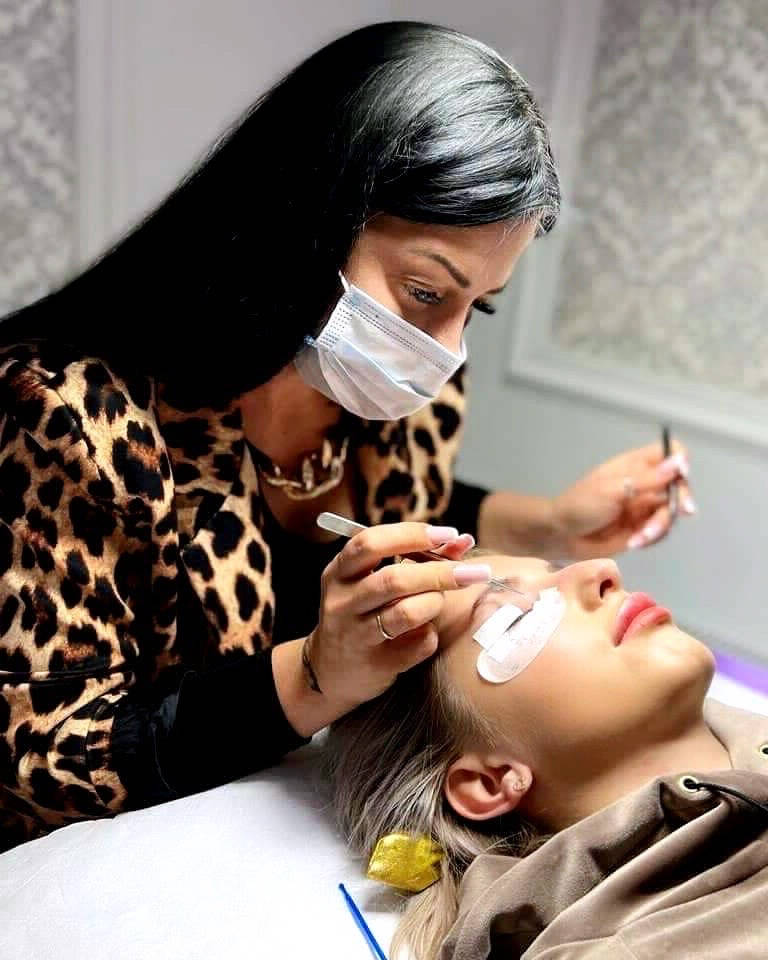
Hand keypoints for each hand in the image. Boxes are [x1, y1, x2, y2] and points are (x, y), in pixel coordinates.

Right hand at [307, 522, 488, 710]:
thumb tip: (462, 540)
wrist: (331, 670)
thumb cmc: (362, 613)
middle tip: (473, 572)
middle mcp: (342, 601)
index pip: (371, 543)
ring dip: (435, 603)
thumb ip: (416, 558)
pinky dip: (431, 635)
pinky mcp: (374, 665)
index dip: (411, 535)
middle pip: (394, 579)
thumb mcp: (373, 580)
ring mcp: (355, 635)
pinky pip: (418, 645)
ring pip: (406, 613)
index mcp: (340, 571)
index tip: (448, 534)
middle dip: (440, 572)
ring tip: (440, 601)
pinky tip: (426, 632)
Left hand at [551, 441, 693, 560]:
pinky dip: (651, 538)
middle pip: (678, 484)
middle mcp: (645, 483)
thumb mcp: (613, 489)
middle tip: (684, 511)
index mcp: (636, 465)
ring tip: (639, 537)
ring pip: (671, 512)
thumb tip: (679, 461)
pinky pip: (661, 532)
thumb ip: (647, 479)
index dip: (680, 460)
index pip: (669, 452)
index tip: (681, 474)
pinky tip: (634, 543)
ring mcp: (644, 506)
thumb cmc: (581, 505)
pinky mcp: (642, 528)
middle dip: (681, 499)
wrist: (562, 535)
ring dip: (660, 526)